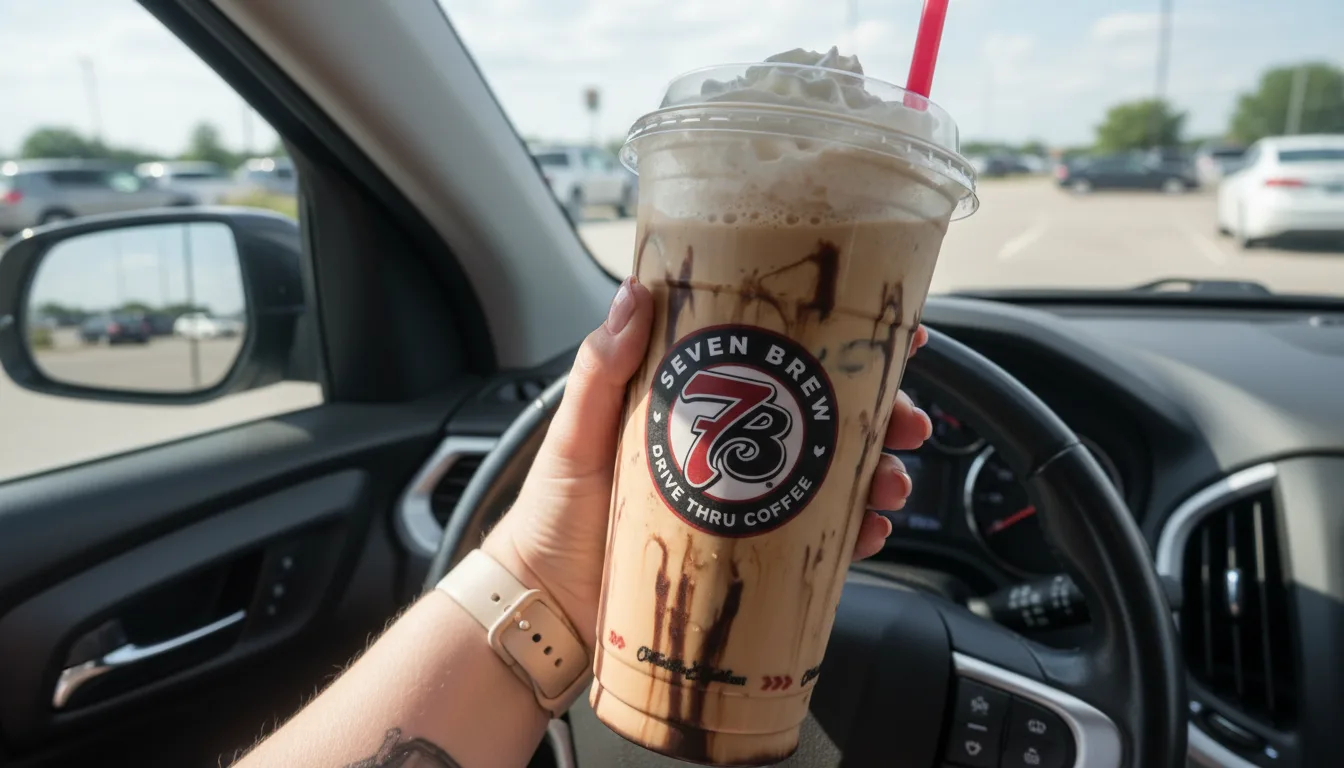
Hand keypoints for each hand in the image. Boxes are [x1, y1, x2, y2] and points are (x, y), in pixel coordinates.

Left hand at [483, 277, 931, 647]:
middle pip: (823, 417)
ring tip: (889, 485)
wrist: (546, 605)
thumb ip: (601, 368)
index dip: (843, 340)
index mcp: (697, 403)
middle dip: (883, 414)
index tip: (894, 332)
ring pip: (832, 477)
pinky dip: (853, 533)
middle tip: (907, 423)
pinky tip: (868, 532)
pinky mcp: (751, 556)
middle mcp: (729, 447)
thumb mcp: (574, 433)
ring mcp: (744, 501)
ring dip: (876, 474)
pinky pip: (817, 541)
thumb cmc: (553, 514)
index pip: (777, 357)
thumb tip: (635, 294)